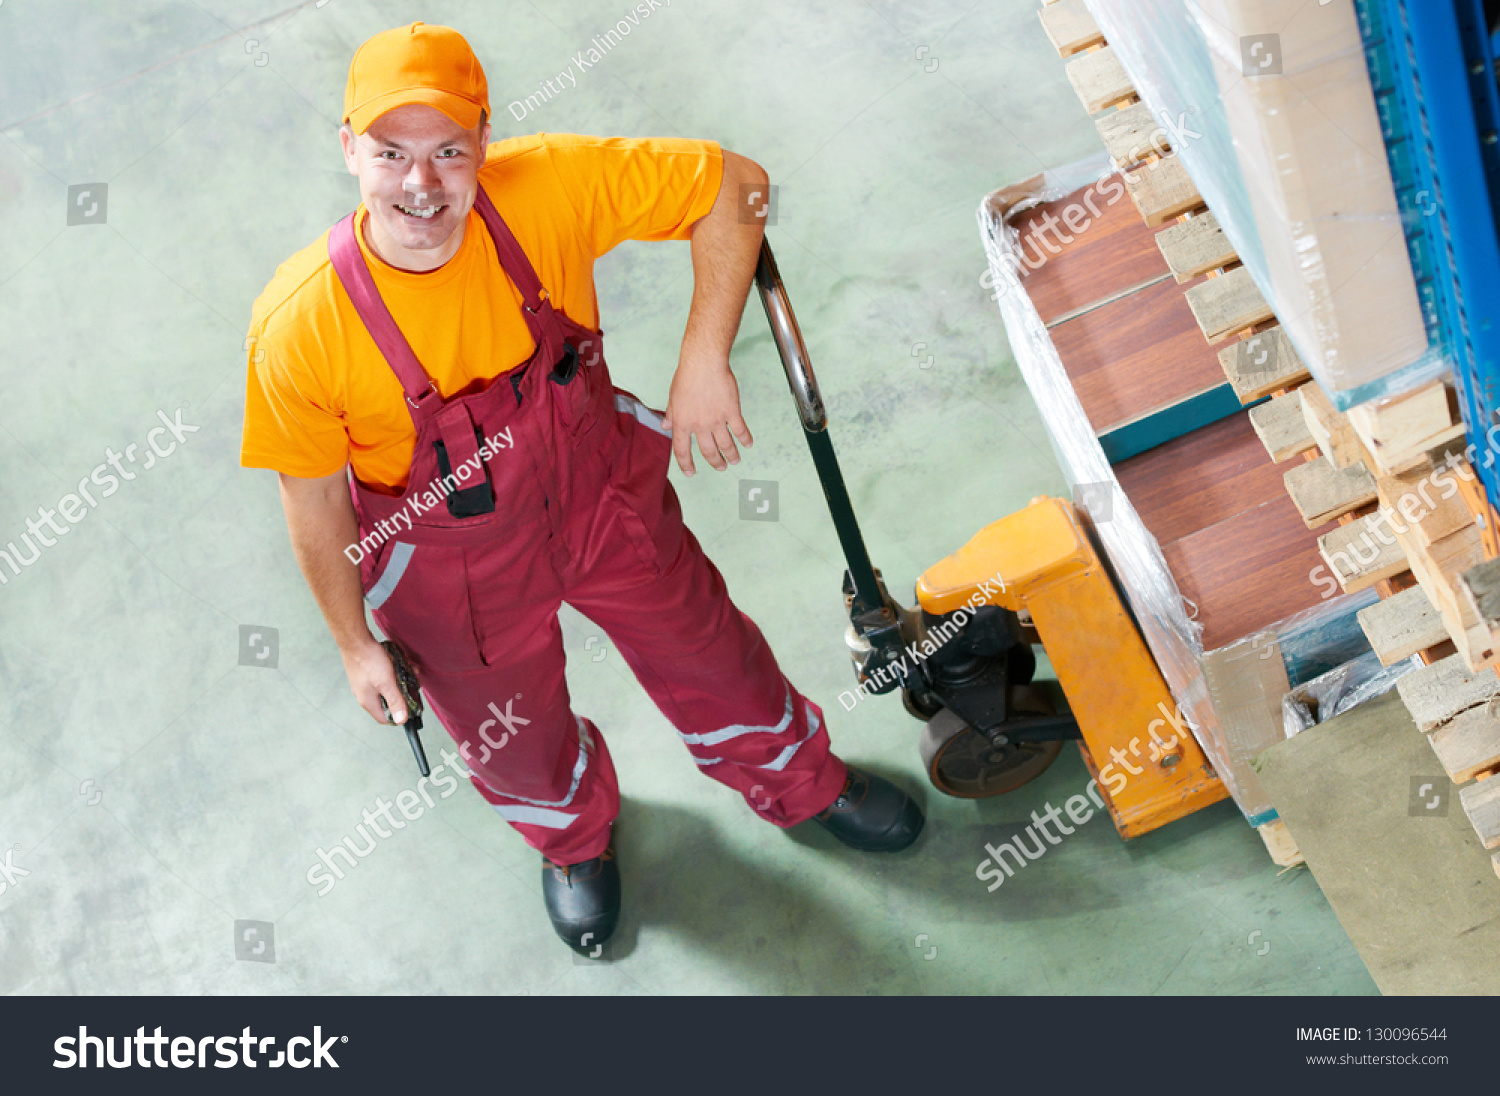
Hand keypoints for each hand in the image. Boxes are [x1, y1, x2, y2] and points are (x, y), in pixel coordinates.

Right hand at [341, 636, 406, 723]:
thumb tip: (401, 720)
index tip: (411, 707)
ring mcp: (365, 684)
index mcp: (368, 701)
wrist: (355, 640)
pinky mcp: (366, 673)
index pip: (384, 718)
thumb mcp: (386, 682)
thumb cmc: (369, 661)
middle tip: (413, 684)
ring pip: (387, 688)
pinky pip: (383, 678)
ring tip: (410, 671)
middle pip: (388, 702)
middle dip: (402, 694)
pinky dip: (393, 673)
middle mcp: (365, 695)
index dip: (398, 716)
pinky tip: (401, 664)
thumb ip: (395, 701)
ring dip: (400, 681)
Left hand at [661, 353, 753, 475]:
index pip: (682, 450)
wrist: (703, 363)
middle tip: (721, 467)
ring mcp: (716, 420)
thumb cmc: (686, 376)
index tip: (691, 472)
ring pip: (726, 445)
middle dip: (715, 462)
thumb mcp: (673, 396)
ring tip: (734, 460)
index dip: (686, 464)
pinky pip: (740, 430)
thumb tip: (666, 426)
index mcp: (682, 422)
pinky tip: (748, 444)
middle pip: (707, 451)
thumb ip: (672, 414)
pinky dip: (745, 439)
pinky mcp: (731, 411)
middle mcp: (699, 425)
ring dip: (731, 455)